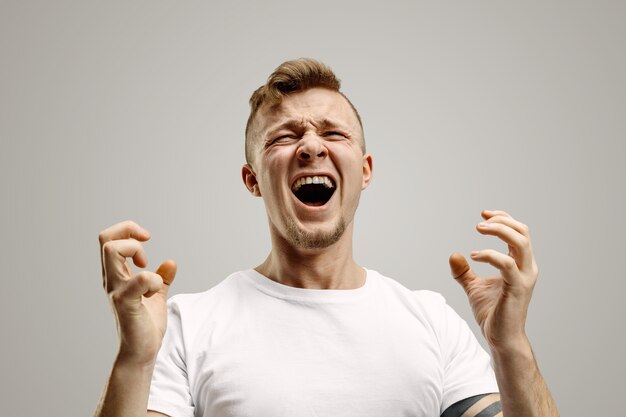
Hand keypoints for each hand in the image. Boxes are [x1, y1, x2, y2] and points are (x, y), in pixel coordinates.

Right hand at [99, 221, 176, 363]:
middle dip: (129, 232)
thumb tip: (171, 262)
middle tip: (145, 249)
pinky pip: (138, 280)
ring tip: (148, 268)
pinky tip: (155, 291)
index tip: (146, 243)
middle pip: (106, 239)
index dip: (128, 232)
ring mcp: (116, 290)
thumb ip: (162, 278)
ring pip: (112, 251)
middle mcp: (112, 280)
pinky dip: (153, 280)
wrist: (141, 352)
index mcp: (116, 275)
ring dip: (135, 251)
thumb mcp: (157, 295)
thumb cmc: (145, 325)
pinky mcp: (126, 303)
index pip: (109, 239)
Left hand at [449, 210, 537, 351]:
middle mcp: (527, 268)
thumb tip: (453, 255)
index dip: (503, 219)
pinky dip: (490, 254)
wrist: (500, 338)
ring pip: (521, 243)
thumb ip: (464, 272)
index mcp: (520, 265)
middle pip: (523, 232)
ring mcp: (524, 278)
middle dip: (502, 221)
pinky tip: (473, 255)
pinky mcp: (517, 288)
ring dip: (499, 231)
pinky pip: (507, 264)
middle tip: (480, 222)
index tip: (483, 214)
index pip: (518, 232)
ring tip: (479, 229)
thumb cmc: (492, 313)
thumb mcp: (474, 287)